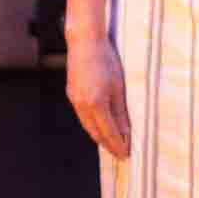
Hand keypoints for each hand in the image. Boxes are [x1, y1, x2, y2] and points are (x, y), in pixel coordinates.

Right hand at [67, 35, 129, 159]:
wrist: (84, 42)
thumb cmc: (106, 60)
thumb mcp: (118, 86)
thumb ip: (120, 111)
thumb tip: (125, 132)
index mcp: (96, 104)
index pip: (109, 132)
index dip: (118, 145)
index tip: (126, 154)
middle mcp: (82, 105)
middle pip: (96, 133)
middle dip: (108, 145)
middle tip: (120, 154)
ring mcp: (75, 100)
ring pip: (88, 126)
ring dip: (99, 137)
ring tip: (111, 144)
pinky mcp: (72, 94)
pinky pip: (83, 116)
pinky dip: (92, 125)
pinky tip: (99, 127)